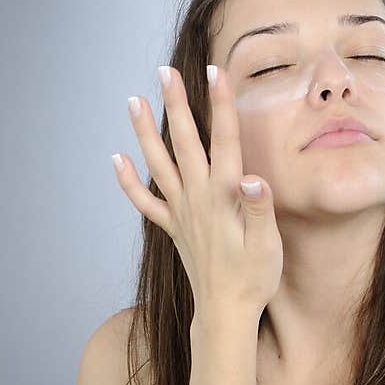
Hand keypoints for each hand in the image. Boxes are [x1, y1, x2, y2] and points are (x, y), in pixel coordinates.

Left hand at [112, 64, 282, 317]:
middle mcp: (197, 198)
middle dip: (176, 104)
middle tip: (166, 71)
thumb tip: (250, 177)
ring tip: (132, 100)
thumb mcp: (268, 244)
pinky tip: (116, 159)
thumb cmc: (254, 278)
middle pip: (184, 143)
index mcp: (224, 196)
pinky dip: (128, 181)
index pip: (223, 140)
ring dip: (143, 132)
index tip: (215, 71)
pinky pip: (145, 202)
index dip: (220, 104)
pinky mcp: (173, 228)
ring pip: (158, 165)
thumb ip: (260, 208)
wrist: (226, 313)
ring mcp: (181, 212)